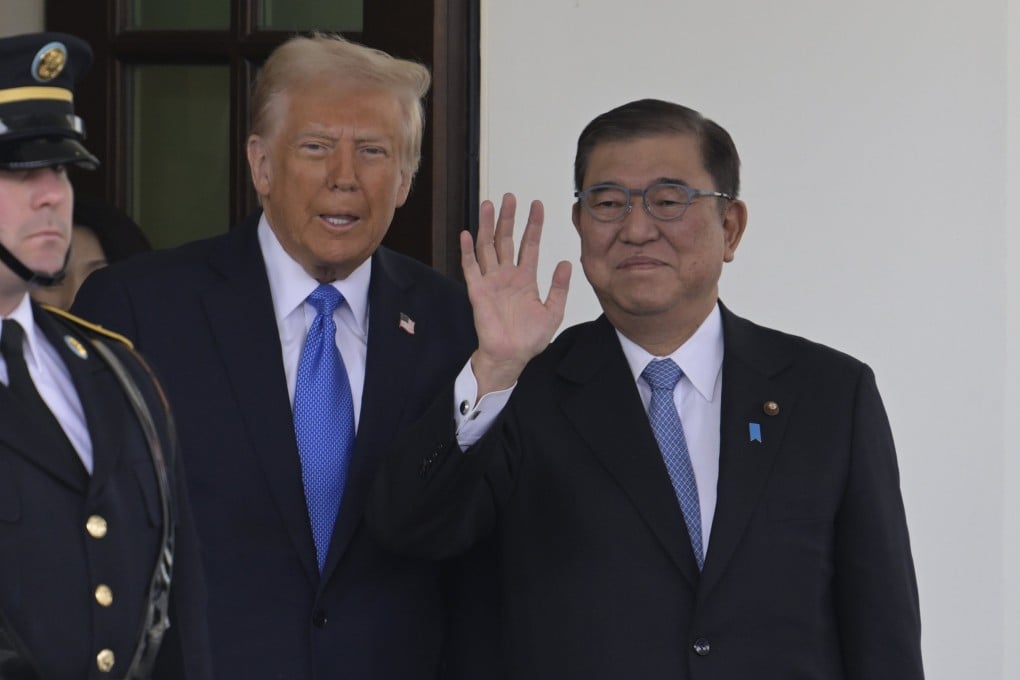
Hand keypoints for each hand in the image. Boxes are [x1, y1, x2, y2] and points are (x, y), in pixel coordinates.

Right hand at [461, 193, 570, 395]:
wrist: (511, 355)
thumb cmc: (530, 338)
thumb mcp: (553, 311)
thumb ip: (559, 287)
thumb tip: (566, 263)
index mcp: (526, 279)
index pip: (529, 244)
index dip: (533, 225)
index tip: (537, 205)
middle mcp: (507, 275)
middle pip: (506, 239)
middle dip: (508, 218)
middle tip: (509, 196)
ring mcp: (491, 281)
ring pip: (488, 247)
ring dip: (487, 226)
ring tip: (488, 204)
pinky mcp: (478, 291)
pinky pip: (471, 267)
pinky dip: (468, 251)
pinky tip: (466, 234)